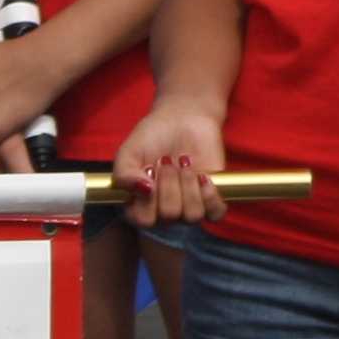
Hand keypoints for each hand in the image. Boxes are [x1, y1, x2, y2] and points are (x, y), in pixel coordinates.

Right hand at [108, 103, 227, 225]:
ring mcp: (189, 207)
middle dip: (169, 182)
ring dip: (188, 183)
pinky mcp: (212, 199)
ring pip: (192, 215)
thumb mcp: (129, 151)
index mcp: (139, 205)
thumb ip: (124, 174)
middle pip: (169, 215)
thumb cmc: (152, 136)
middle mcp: (163, 212)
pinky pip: (215, 213)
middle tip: (166, 160)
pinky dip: (210, 194)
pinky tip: (202, 175)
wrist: (183, 119)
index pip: (143, 220)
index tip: (149, 169)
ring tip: (183, 163)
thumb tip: (144, 190)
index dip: (148, 197)